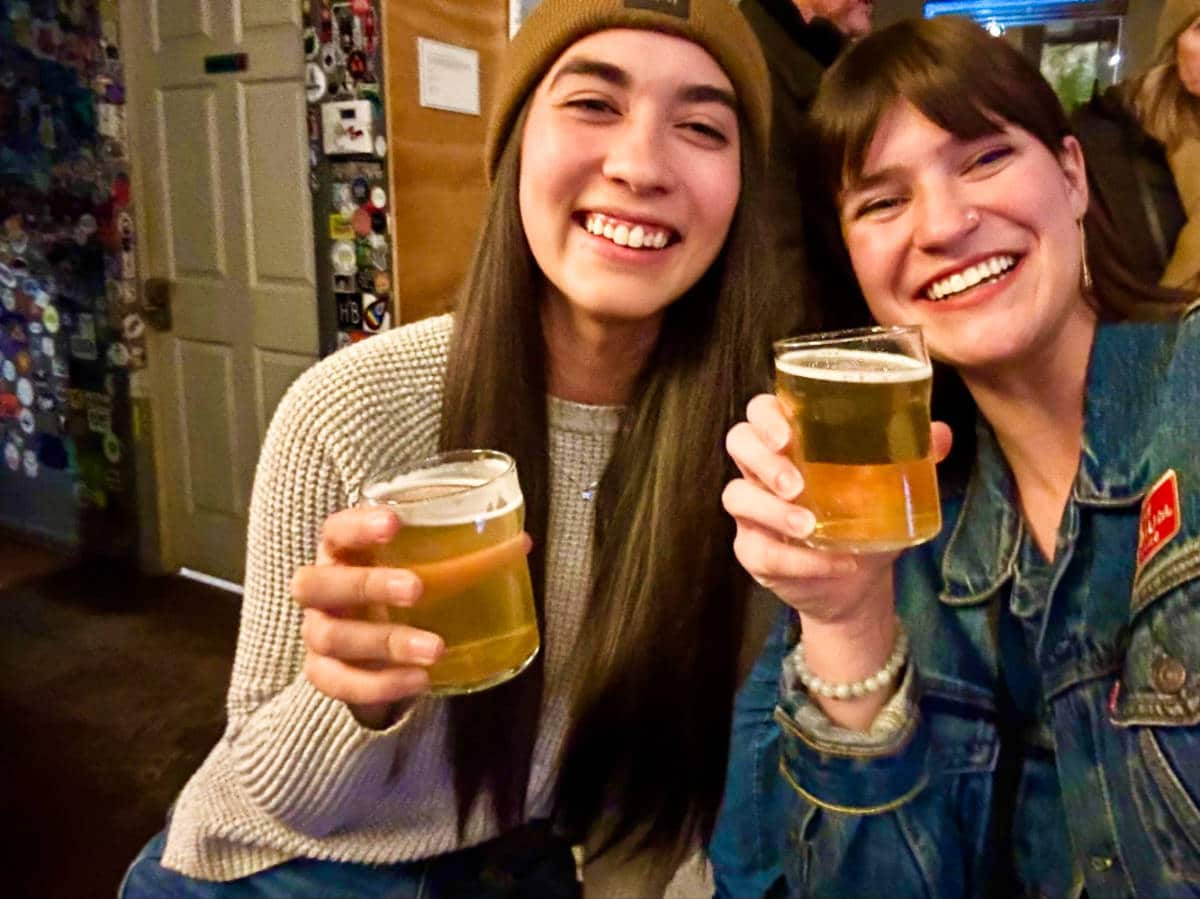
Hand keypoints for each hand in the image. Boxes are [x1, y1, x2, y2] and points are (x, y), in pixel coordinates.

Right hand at [290, 506, 531, 727]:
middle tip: (416, 589)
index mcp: (341, 552)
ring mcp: (317, 632)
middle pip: (319, 584)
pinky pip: (339, 683)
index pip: (335, 530)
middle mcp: (320, 590)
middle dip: (367, 585)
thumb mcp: (424, 566)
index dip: (358, 525)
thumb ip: (462, 553)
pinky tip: (419, 680)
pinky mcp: (323, 673)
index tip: (395, 523)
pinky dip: (380, 684)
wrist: (373, 646)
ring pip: (332, 637)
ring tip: (434, 648)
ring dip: (385, 642)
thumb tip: (521, 542)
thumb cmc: (400, 590)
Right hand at [723, 394, 951, 726]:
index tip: (788, 433)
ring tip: (809, 526)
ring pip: (736, 496)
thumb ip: (912, 456)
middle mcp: (763, 469)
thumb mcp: (891, 487)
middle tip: (796, 483)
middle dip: (762, 460)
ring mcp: (752, 512)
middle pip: (738, 443)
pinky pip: (760, 551)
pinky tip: (832, 562)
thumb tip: (940, 434)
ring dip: (772, 511)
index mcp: (790, 441)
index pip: (761, 411)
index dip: (765, 416)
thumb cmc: (866, 518)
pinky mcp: (753, 552)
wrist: (857, 582)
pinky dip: (797, 560)